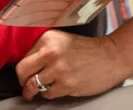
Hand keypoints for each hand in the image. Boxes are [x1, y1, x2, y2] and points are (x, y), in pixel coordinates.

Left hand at [16, 30, 131, 99]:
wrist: (111, 56)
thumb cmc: (87, 49)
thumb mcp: (62, 40)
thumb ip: (44, 50)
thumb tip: (26, 66)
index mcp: (48, 38)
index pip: (23, 57)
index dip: (23, 68)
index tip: (26, 73)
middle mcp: (51, 52)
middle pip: (22, 72)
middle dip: (22, 81)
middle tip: (25, 85)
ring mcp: (59, 69)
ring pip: (33, 86)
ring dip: (33, 91)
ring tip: (36, 92)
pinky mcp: (66, 85)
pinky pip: (47, 94)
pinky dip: (49, 94)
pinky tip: (55, 89)